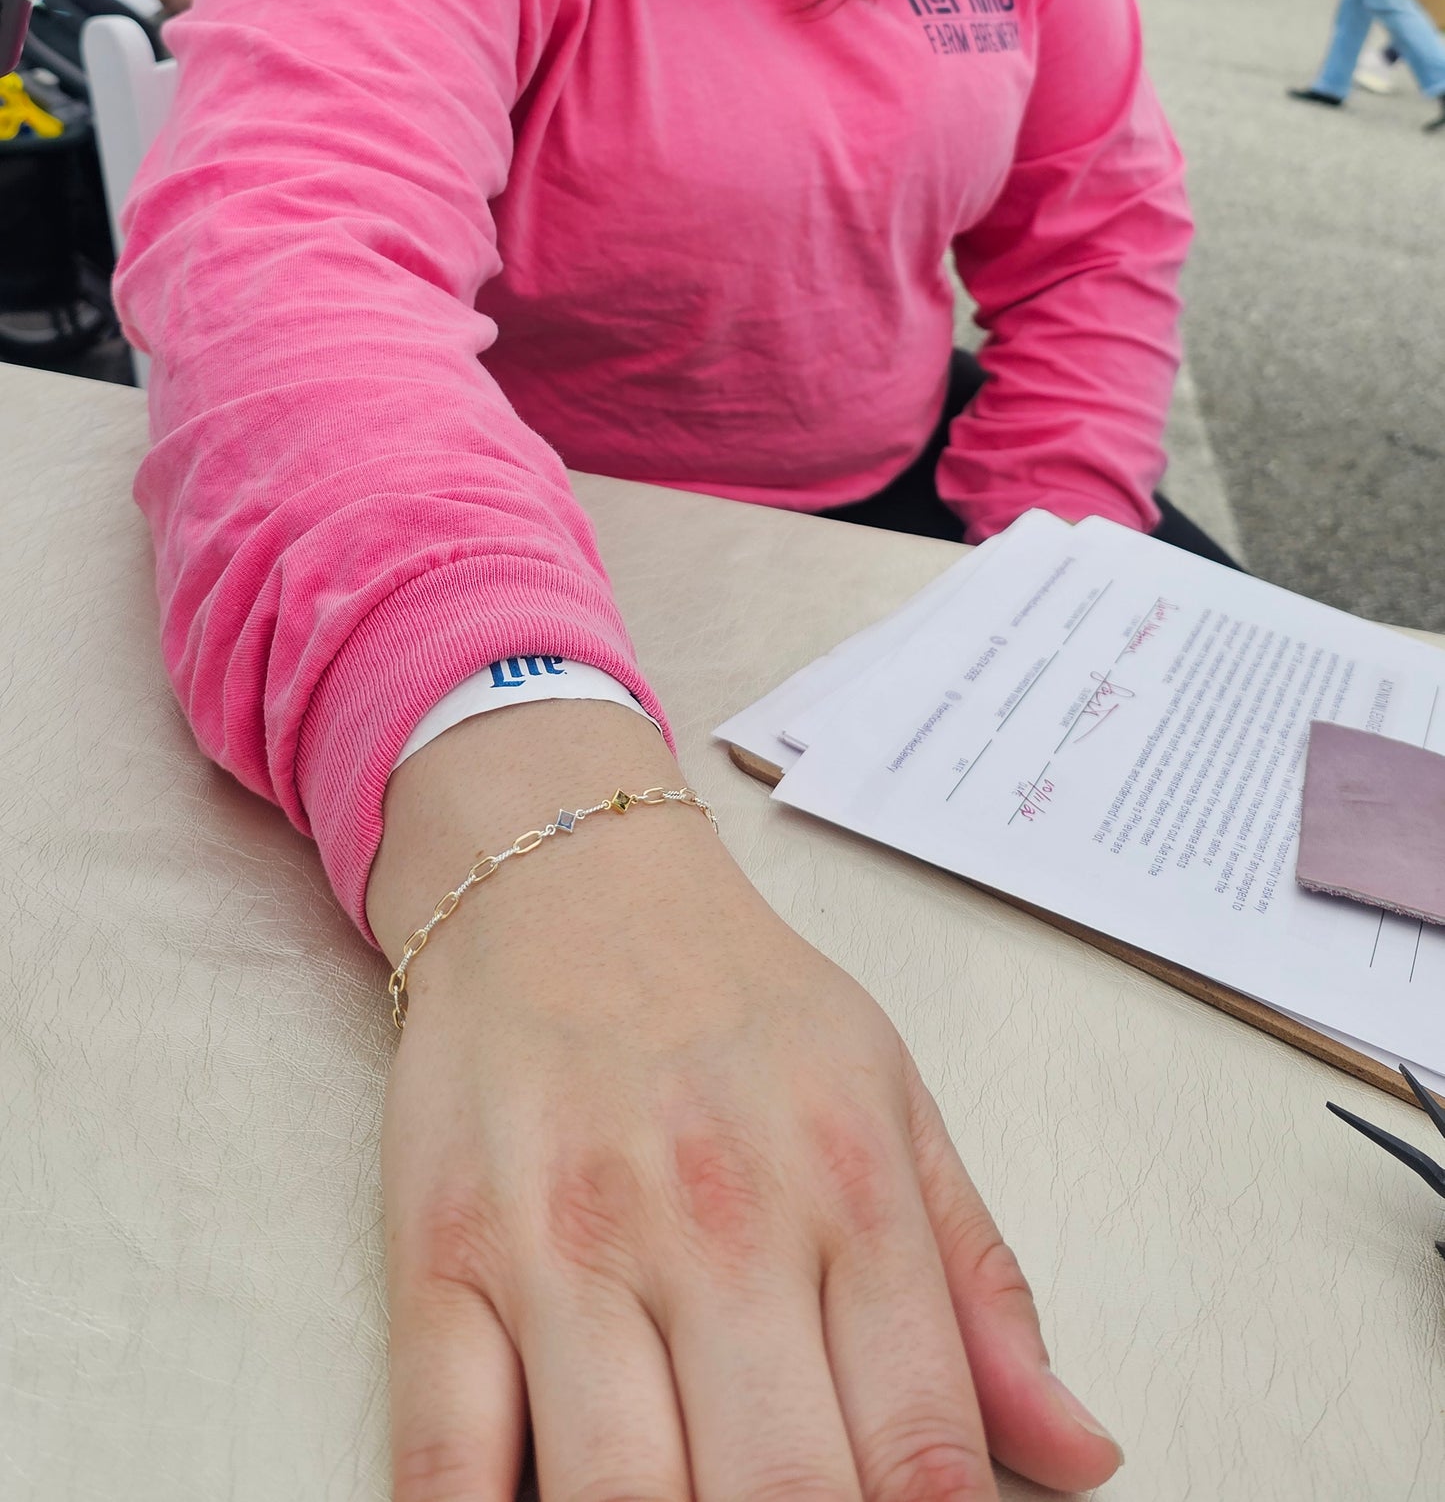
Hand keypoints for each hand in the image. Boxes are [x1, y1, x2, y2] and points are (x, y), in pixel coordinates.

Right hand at [368, 703, 1122, 1498]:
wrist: (560, 866)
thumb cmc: (735, 997)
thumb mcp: (893, 1104)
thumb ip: (983, 1289)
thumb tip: (1084, 1456)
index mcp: (846, 1185)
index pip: (922, 1446)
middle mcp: (715, 1219)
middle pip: (781, 1491)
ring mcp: (566, 1244)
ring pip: (617, 1496)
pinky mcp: (439, 1257)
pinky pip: (446, 1458)